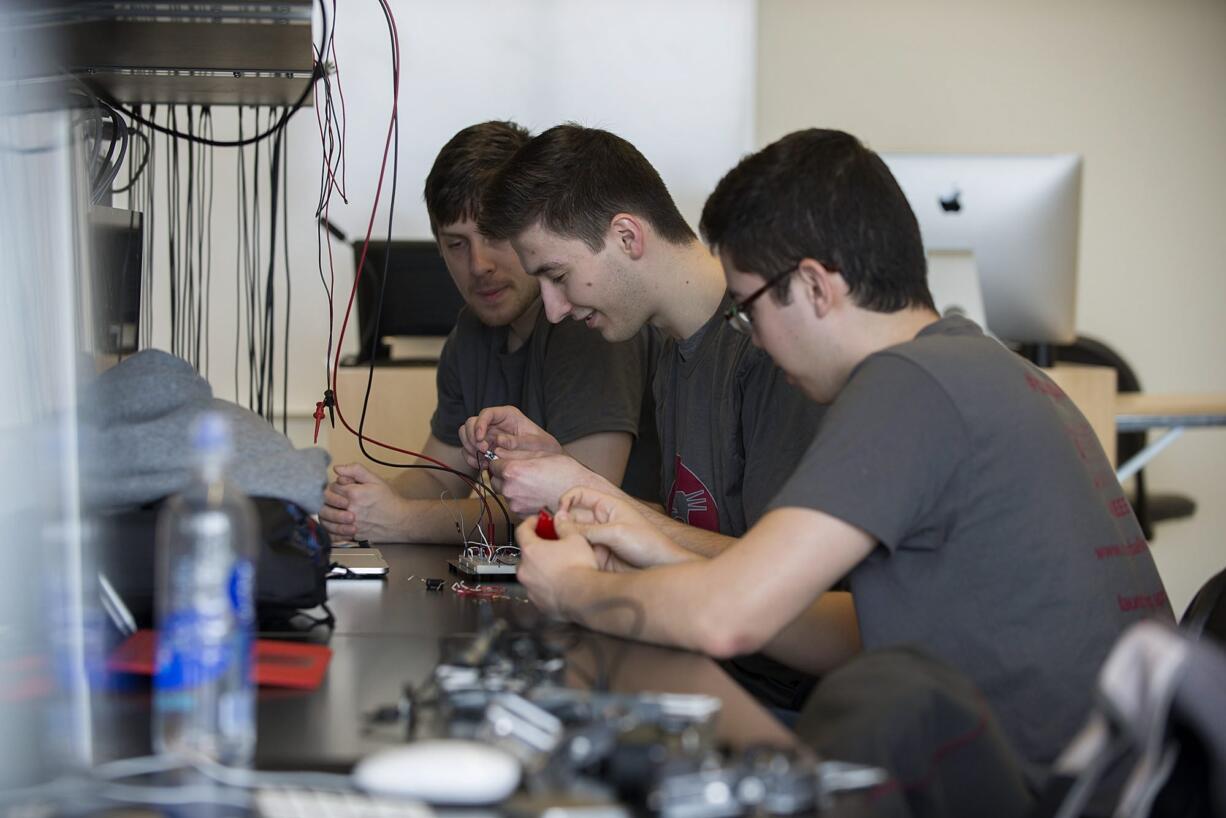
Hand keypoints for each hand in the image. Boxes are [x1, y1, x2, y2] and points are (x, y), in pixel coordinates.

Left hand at [318, 463, 408, 542]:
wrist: (400, 520)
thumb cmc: (389, 500)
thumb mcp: (375, 480)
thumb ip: (355, 470)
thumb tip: (337, 468)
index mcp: (354, 494)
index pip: (331, 487)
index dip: (335, 486)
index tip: (340, 487)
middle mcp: (350, 510)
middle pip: (325, 504)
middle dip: (328, 500)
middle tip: (335, 499)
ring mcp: (350, 525)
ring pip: (326, 520)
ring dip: (327, 514)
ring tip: (333, 510)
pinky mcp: (352, 536)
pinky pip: (333, 535)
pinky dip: (330, 530)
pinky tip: (334, 524)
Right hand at [458, 405, 562, 470]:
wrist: (545, 458)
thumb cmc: (543, 447)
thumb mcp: (536, 442)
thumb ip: (518, 441)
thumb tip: (499, 440)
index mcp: (507, 415)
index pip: (486, 413)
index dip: (479, 424)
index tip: (481, 438)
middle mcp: (495, 423)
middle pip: (470, 423)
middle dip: (472, 437)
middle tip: (482, 451)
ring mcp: (488, 435)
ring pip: (466, 436)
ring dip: (469, 448)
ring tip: (483, 459)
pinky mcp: (485, 448)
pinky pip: (469, 450)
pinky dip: (471, 458)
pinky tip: (482, 464)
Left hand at [487, 452, 613, 515]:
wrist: (580, 495)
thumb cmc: (565, 472)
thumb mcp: (540, 454)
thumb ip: (515, 452)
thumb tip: (499, 451)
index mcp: (513, 471)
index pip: (493, 464)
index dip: (500, 461)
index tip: (508, 461)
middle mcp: (510, 489)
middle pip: (495, 480)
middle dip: (504, 476)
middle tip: (522, 472)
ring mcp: (516, 504)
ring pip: (505, 493)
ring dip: (512, 488)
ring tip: (532, 483)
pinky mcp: (522, 515)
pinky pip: (515, 504)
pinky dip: (520, 499)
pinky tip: (535, 493)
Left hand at [515, 516, 599, 616]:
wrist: (584, 597)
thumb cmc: (578, 567)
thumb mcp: (575, 539)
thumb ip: (564, 526)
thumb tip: (560, 518)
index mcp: (531, 550)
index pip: (522, 531)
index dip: (530, 523)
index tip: (538, 521)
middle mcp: (525, 570)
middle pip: (526, 554)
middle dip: (537, 549)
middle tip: (552, 546)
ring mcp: (530, 588)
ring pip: (532, 574)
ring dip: (541, 568)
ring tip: (558, 567)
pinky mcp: (538, 603)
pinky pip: (538, 590)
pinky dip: (546, 586)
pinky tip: (560, 584)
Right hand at [555, 487, 695, 568]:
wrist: (661, 568)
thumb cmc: (648, 544)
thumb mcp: (616, 532)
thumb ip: (587, 528)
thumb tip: (560, 523)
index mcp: (606, 506)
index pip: (579, 494)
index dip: (565, 500)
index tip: (558, 513)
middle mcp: (599, 520)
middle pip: (572, 516)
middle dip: (562, 524)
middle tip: (557, 535)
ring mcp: (598, 538)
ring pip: (573, 536)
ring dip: (567, 541)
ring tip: (565, 549)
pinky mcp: (597, 555)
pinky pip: (579, 552)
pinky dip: (574, 555)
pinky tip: (574, 560)